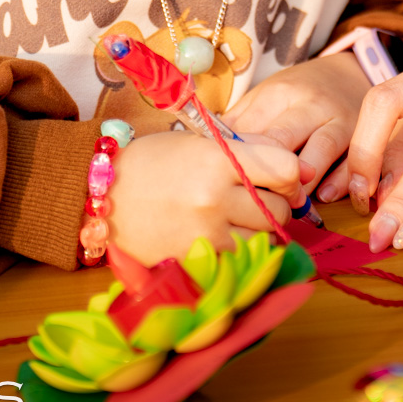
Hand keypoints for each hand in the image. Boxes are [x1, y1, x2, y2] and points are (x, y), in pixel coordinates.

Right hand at [104, 130, 299, 266]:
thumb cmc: (155, 161)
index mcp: (218, 159)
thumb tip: (299, 169)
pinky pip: (240, 258)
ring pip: (264, 238)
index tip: (282, 179)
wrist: (103, 194)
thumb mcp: (202, 141)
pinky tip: (221, 235)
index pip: (286, 169)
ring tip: (235, 217)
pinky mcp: (196, 260)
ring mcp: (206, 234)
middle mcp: (215, 198)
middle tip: (253, 198)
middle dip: (275, 204)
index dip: (291, 175)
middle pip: (279, 209)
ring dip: (259, 230)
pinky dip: (239, 249)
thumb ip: (252, 150)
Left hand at [225, 52, 369, 199]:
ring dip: (303, 183)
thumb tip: (208, 154)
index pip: (253, 133)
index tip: (228, 187)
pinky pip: (352, 162)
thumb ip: (242, 124)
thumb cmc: (298, 94)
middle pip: (283, 142)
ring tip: (290, 205)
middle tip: (255, 204)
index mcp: (278, 94)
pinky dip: (340, 181)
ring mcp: (339, 119)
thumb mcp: (266, 98)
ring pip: (320, 150)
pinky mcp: (362, 135)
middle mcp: (309, 105)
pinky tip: (325, 196)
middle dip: (267, 176)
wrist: (349, 74)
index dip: (239, 163)